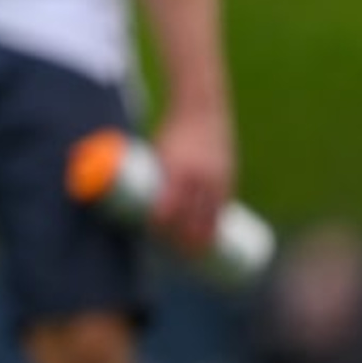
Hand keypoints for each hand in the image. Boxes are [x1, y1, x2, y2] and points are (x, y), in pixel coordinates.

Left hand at [149, 107, 235, 256]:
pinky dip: (219, 225)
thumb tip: (132, 200)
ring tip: (194, 254)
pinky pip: (225, 208)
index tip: (152, 236)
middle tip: (172, 252)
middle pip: (191, 220)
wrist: (202, 108)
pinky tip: (216, 240)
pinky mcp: (229, 177)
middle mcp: (198, 177)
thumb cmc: (172, 129)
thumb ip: (150, 175)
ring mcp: (216, 179)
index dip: (161, 227)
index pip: (168, 208)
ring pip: (211, 218)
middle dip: (183, 241)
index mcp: (176, 170)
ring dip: (204, 240)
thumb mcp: (157, 150)